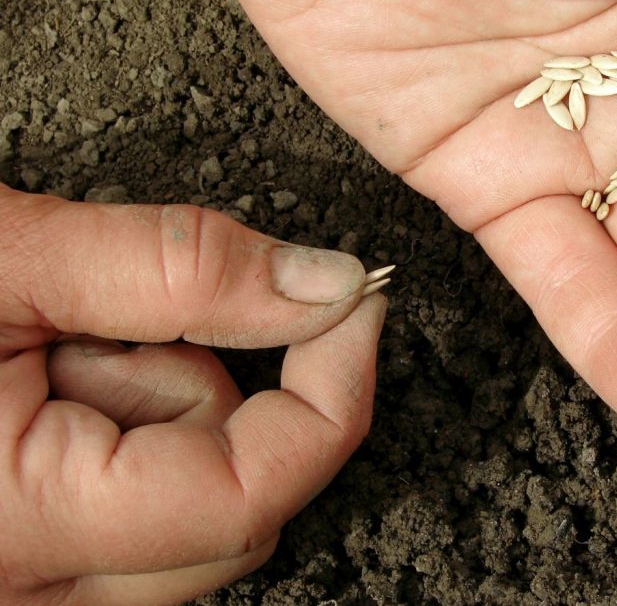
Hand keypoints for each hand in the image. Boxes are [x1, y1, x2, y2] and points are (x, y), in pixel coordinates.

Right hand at [0, 184, 384, 604]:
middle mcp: (26, 591)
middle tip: (115, 314)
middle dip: (208, 388)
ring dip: (152, 403)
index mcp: (15, 527)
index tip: (356, 305)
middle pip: (230, 505)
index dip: (332, 391)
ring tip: (41, 345)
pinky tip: (38, 381)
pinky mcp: (27, 560)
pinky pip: (134, 508)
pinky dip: (121, 426)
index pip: (252, 488)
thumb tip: (321, 283)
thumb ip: (176, 268)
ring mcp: (26, 587)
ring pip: (186, 508)